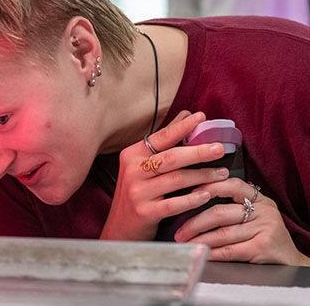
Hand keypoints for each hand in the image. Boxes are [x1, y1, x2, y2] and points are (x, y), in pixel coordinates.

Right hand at [102, 110, 231, 240]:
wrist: (120, 228)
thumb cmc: (137, 193)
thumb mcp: (143, 166)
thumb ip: (165, 142)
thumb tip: (187, 115)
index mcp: (132, 155)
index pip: (161, 137)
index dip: (181, 126)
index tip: (201, 117)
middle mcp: (132, 171)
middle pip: (171, 157)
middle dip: (198, 152)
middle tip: (220, 148)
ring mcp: (137, 192)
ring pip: (176, 180)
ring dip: (203, 176)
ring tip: (222, 173)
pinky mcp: (144, 212)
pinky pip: (174, 204)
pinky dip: (192, 199)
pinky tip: (207, 195)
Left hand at [175, 179, 309, 264]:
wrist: (289, 260)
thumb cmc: (264, 236)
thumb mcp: (254, 215)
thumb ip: (233, 205)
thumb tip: (194, 199)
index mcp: (259, 199)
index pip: (231, 184)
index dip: (208, 186)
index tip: (187, 194)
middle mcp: (263, 210)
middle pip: (220, 212)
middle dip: (194, 223)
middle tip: (180, 231)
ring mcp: (265, 228)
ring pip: (222, 233)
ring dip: (200, 239)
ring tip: (186, 243)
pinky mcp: (263, 247)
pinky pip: (230, 250)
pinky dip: (212, 252)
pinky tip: (202, 253)